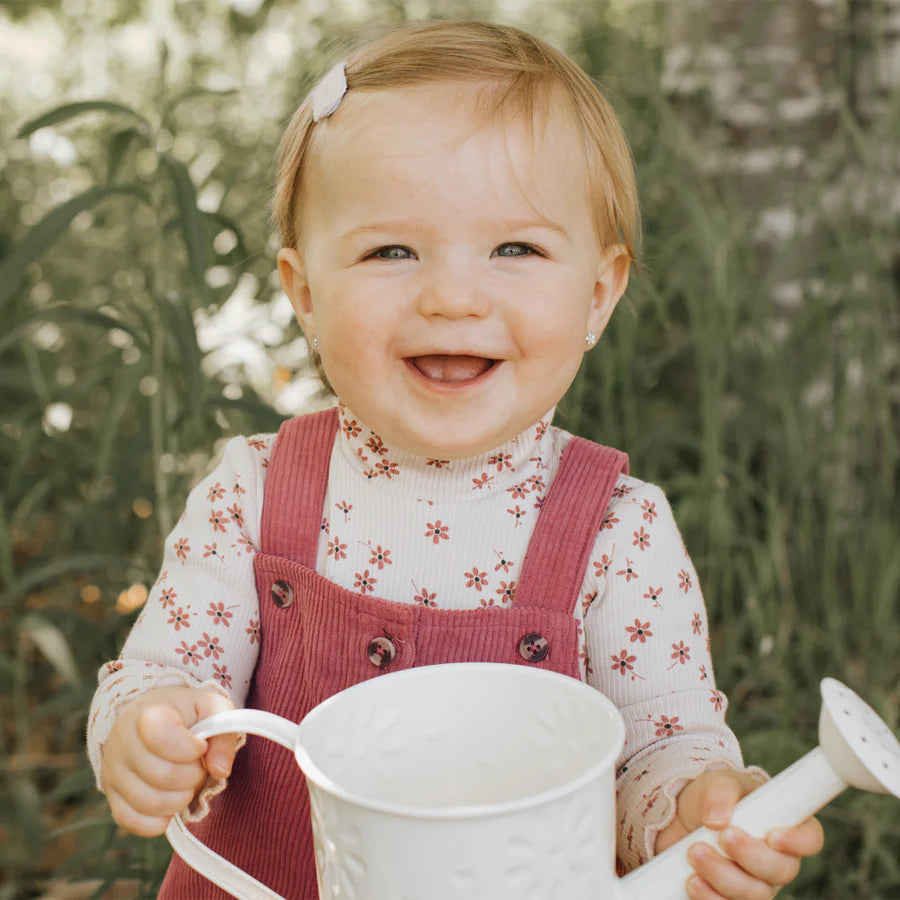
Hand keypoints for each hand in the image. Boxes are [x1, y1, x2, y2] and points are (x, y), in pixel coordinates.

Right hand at [100, 686, 238, 836]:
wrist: (148, 718)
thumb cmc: (184, 713)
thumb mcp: (211, 708)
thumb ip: (223, 733)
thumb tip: (220, 770)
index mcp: (146, 714)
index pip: (162, 738)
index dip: (192, 749)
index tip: (200, 744)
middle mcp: (122, 743)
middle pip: (163, 776)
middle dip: (193, 776)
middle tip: (197, 766)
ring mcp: (112, 772)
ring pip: (150, 803)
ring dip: (180, 799)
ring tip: (185, 783)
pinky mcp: (112, 797)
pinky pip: (133, 822)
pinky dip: (160, 819)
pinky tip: (171, 801)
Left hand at [655, 769, 823, 898]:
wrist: (683, 820)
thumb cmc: (714, 798)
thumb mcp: (717, 783)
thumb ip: (721, 793)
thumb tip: (717, 820)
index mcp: (785, 825)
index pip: (809, 837)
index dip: (797, 841)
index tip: (772, 836)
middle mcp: (778, 860)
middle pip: (780, 870)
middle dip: (749, 855)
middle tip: (723, 836)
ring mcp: (757, 884)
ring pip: (753, 894)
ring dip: (721, 875)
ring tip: (694, 852)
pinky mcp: (733, 899)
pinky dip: (709, 897)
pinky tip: (693, 880)